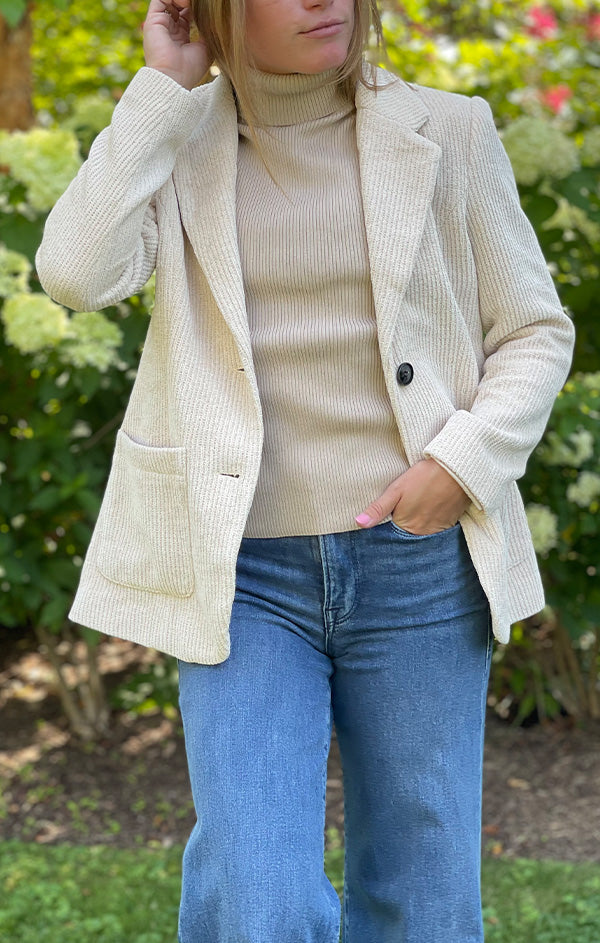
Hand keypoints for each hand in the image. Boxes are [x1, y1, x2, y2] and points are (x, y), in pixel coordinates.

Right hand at [143, 0, 210, 89]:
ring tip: (195, 3)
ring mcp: (161, 23)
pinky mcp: (154, 19)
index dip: (198, 8)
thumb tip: (215, 18)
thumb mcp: (206, 48)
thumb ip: (209, 31)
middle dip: (191, 3)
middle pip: (180, 4)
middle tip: (203, 4)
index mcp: (182, 36)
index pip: (189, 12)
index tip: (209, 8)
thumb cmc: (190, 70)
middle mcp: (170, 28)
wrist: (173, 78)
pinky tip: (186, 2)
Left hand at [355, 458, 470, 534]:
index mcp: (406, 526)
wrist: (455, 469)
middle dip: (402, 533)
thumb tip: (359, 523)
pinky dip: (430, 527)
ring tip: (415, 514)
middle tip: (403, 515)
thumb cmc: (423, 477)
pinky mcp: (449, 525)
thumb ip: (378, 509)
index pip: (391, 538)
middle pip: (407, 539)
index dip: (387, 532)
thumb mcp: (396, 490)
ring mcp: (437, 531)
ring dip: (416, 530)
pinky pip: (435, 532)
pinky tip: (428, 514)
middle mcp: (422, 534)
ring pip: (421, 536)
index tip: (387, 523)